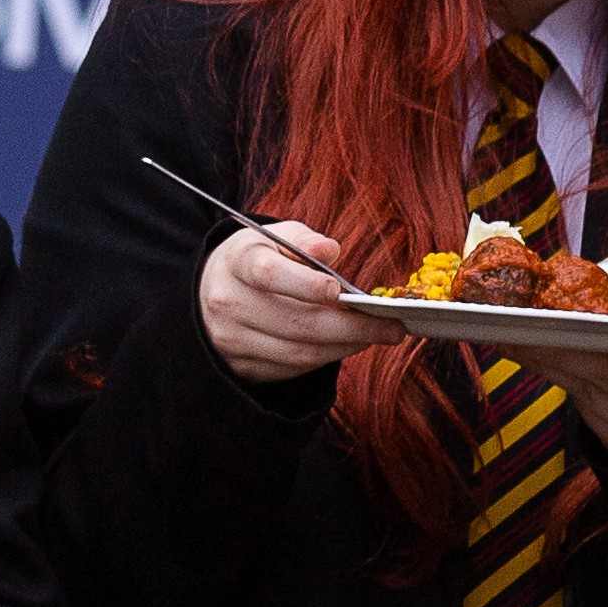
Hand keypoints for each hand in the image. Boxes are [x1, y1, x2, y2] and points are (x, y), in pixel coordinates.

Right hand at [198, 220, 404, 383]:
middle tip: (391, 327)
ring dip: (345, 346)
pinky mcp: (242, 366)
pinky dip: (327, 358)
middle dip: (351, 327)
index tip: (341, 292)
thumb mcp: (277, 238)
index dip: (305, 284)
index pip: (268, 274)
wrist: (215, 290)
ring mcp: (232, 338)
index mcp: (237, 262)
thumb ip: (305, 241)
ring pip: (299, 351)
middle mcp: (229, 302)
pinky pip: (293, 368)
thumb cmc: (259, 258)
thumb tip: (329, 250)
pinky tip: (347, 344)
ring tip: (377, 335)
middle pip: (295, 321)